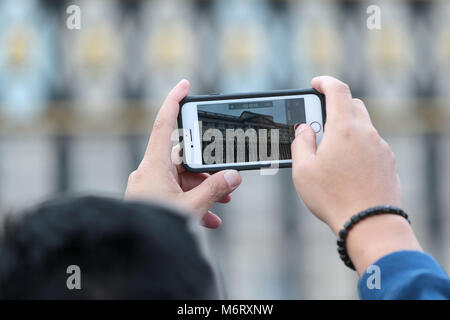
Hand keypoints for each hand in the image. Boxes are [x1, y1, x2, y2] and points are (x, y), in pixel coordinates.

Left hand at [125, 79, 241, 227]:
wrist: (136, 255)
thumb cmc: (158, 228)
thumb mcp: (192, 207)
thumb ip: (215, 188)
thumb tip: (234, 176)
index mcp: (154, 165)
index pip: (164, 124)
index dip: (174, 101)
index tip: (184, 85)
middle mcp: (149, 171)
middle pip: (183, 158)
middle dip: (207, 169)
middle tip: (227, 177)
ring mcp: (149, 186)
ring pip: (181, 179)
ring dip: (203, 189)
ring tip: (223, 202)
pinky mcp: (150, 199)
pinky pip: (174, 193)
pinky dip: (192, 202)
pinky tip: (210, 219)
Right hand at [291, 76, 420, 273]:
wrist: (370, 224)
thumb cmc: (333, 197)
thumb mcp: (303, 171)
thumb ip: (301, 143)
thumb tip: (304, 129)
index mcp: (344, 129)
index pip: (338, 90)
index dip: (325, 82)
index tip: (315, 84)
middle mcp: (367, 133)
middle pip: (353, 105)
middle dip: (335, 106)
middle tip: (318, 123)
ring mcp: (381, 148)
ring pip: (364, 126)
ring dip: (347, 128)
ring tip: (331, 150)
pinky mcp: (388, 162)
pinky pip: (372, 144)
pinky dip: (358, 145)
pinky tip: (348, 167)